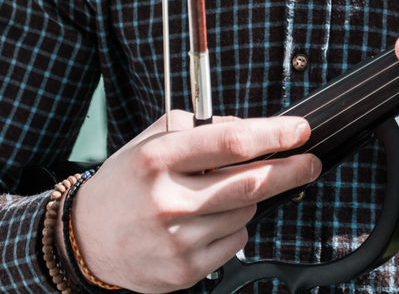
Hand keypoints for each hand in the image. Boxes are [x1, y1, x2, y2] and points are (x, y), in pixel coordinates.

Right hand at [65, 111, 320, 291]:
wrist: (86, 238)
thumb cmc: (127, 182)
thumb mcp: (152, 140)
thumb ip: (200, 128)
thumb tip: (252, 130)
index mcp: (159, 159)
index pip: (231, 143)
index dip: (274, 135)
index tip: (301, 130)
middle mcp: (168, 200)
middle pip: (251, 183)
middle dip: (291, 170)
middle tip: (311, 162)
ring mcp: (178, 240)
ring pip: (246, 212)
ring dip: (246, 199)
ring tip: (214, 195)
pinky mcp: (185, 270)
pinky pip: (235, 243)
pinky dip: (232, 228)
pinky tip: (205, 222)